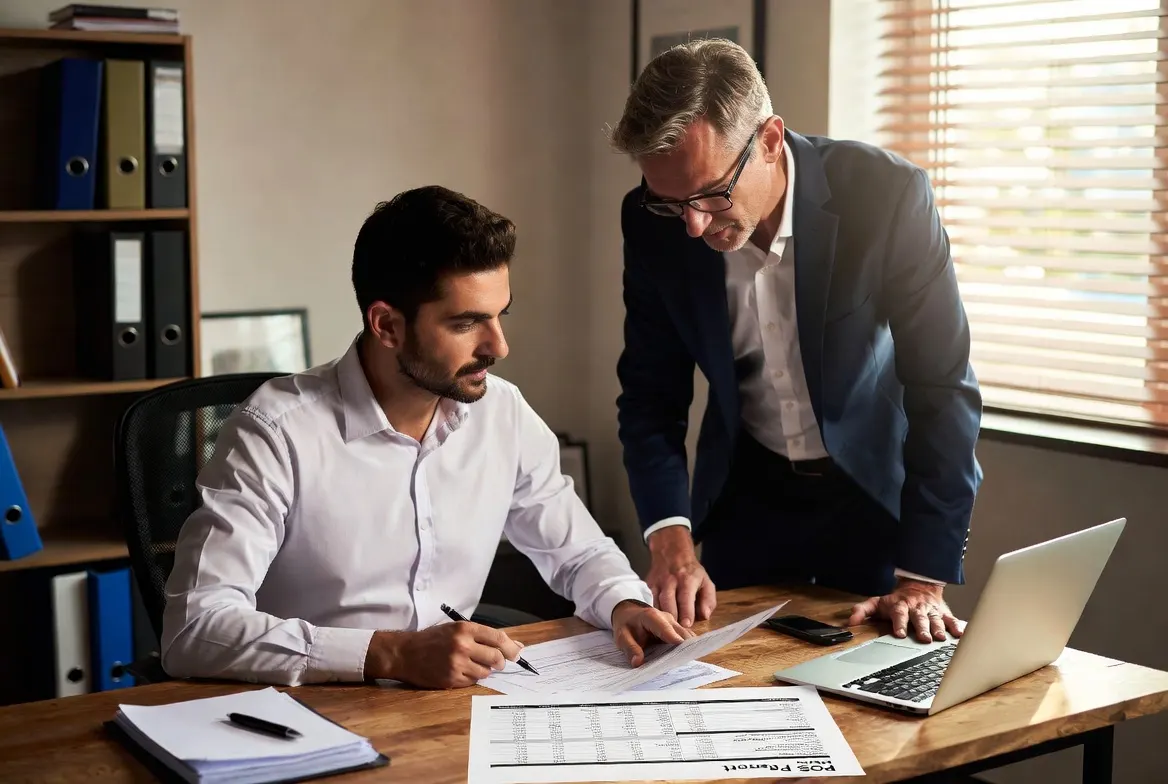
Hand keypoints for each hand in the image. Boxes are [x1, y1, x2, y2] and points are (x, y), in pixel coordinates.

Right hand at [364, 621, 523, 688]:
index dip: (512, 647)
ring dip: (483, 670)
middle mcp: (462, 645)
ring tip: (470, 664)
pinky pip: (472, 682)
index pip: (498, 638)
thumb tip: (514, 646)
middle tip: (496, 662)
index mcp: (465, 629)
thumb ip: (482, 636)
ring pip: (485, 672)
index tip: (518, 653)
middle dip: (500, 661)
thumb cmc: (432, 639)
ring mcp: (457, 664)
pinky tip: (459, 671)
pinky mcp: (451, 679)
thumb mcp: (455, 629)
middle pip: (496, 657)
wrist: (405, 653)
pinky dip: (471, 678)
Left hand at [611, 600, 694, 666]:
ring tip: (681, 666)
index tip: (683, 653)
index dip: (675, 641)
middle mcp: (667, 618)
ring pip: (686, 637)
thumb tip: (638, 662)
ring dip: (686, 650)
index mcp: (652, 617)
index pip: (666, 629)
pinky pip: (685, 639)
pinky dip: (684, 649)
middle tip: (681, 667)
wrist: (629, 614)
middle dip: (684, 650)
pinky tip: (680, 661)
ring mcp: (674, 623)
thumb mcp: (622, 637)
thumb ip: (630, 648)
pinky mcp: (677, 629)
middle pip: (681, 634)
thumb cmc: (626, 625)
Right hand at [646, 526, 716, 626]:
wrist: (671, 552)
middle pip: (668, 602)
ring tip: (667, 632)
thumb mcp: (706, 582)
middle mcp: (671, 580)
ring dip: (661, 619)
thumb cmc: (691, 571)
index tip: (686, 625)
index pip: (686, 597)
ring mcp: (658, 582)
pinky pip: (650, 602)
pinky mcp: (649, 585)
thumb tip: (705, 616)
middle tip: (676, 634)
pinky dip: (653, 613)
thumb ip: (708, 600)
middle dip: (672, 618)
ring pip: (656, 603)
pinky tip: (657, 624)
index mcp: (687, 579)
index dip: (686, 612)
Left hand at [847, 579, 963, 643]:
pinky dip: (956, 626)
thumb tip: (850, 621)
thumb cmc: (896, 600)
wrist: (919, 585)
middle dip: (922, 628)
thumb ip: (863, 611)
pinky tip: (960, 633)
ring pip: (936, 619)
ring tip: (940, 638)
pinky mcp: (943, 613)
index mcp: (900, 607)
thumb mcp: (877, 603)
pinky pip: (951, 619)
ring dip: (938, 628)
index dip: (899, 624)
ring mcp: (931, 611)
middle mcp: (916, 609)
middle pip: (919, 619)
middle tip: (924, 638)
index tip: (899, 633)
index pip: (899, 615)